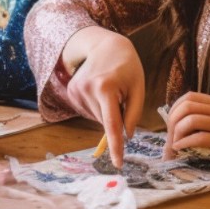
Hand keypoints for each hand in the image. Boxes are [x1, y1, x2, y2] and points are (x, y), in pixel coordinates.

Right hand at [62, 27, 144, 168]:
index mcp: (105, 88)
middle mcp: (87, 90)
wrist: (104, 45)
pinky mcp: (71, 92)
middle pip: (105, 121)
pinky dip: (98, 107)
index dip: (116, 146)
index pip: (111, 124)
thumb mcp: (138, 87)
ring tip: (110, 89)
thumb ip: (133, 113)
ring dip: (106, 111)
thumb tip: (126, 135)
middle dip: (116, 116)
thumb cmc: (127, 66)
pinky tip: (100, 89)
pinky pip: (89, 111)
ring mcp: (76, 91)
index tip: (118, 163)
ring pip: (97, 118)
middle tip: (122, 94)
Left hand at [162, 92, 209, 167]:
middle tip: (169, 138)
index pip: (189, 97)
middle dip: (171, 123)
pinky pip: (202, 138)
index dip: (174, 109)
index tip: (170, 125)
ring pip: (192, 121)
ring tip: (174, 146)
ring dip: (176, 134)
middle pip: (187, 107)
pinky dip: (186, 143)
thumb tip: (184, 122)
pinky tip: (181, 149)